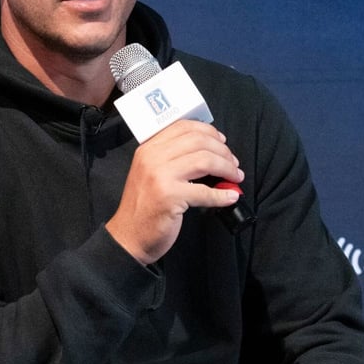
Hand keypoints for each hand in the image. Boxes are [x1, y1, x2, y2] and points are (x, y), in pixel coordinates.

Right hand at [105, 120, 242, 263]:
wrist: (128, 237)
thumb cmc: (143, 207)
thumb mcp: (151, 173)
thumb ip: (173, 159)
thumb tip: (211, 152)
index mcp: (148, 148)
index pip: (184, 127)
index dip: (209, 132)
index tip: (222, 142)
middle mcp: (152, 158)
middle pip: (198, 141)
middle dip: (223, 151)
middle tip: (233, 164)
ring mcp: (160, 176)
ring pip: (205, 161)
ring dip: (226, 169)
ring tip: (235, 177)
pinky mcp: (169, 197)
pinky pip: (205, 192)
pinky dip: (222, 195)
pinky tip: (230, 197)